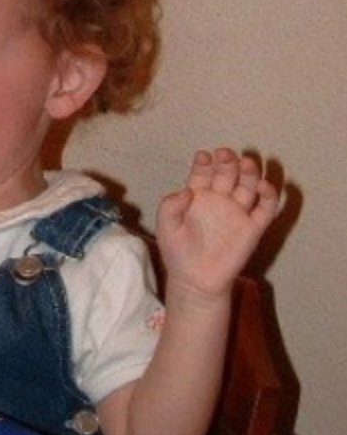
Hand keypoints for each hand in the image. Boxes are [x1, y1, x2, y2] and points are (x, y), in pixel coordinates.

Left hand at [156, 148, 278, 296]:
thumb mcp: (166, 227)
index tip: (203, 156)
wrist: (195, 280)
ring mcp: (237, 212)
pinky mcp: (253, 227)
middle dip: (227, 162)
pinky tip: (262, 186)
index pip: (203, 173)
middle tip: (225, 154)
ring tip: (246, 162)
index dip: (204, 163)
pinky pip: (266, 208)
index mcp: (197, 196)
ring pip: (248, 185)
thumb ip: (170, 207)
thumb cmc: (178, 253)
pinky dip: (268, 195)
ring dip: (249, 172)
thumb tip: (186, 190)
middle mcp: (219, 200)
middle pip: (227, 174)